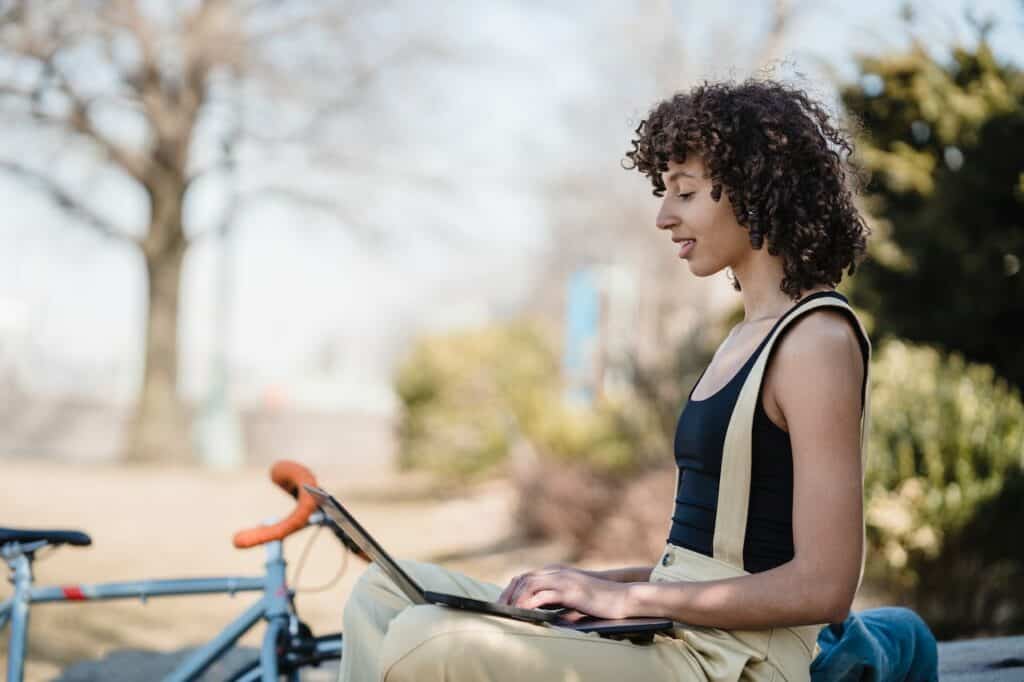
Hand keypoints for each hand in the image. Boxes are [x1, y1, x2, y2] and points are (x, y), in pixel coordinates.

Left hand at [497, 564, 630, 619]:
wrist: (620, 597)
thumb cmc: (597, 600)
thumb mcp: (572, 597)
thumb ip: (555, 599)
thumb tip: (538, 609)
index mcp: (556, 573)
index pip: (525, 577)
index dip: (511, 589)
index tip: (502, 603)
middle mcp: (556, 573)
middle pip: (523, 578)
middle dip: (508, 593)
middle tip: (499, 609)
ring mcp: (562, 580)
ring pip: (530, 583)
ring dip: (516, 597)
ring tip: (508, 611)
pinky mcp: (569, 591)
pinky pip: (544, 595)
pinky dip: (530, 602)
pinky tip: (524, 611)